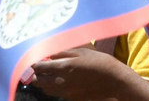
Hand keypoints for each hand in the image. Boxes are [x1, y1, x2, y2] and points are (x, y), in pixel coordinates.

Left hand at [31, 47, 148, 99]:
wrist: (116, 82)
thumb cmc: (100, 63)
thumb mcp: (82, 52)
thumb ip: (62, 52)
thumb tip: (48, 53)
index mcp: (64, 67)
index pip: (39, 67)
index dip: (33, 63)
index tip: (32, 59)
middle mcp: (62, 82)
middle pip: (39, 81)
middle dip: (35, 74)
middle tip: (36, 67)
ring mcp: (67, 92)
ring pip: (46, 90)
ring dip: (43, 82)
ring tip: (46, 74)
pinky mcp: (72, 99)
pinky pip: (57, 94)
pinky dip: (53, 88)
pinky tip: (59, 81)